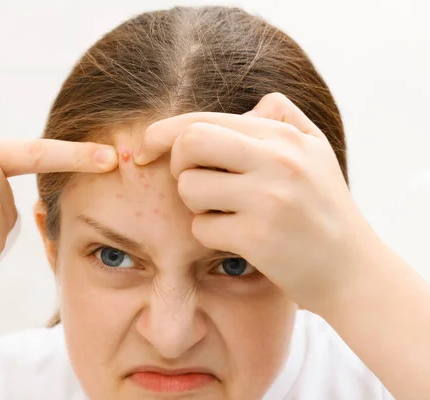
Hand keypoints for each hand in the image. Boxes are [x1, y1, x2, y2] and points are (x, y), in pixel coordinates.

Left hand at [134, 93, 381, 311]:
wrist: (351, 270)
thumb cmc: (324, 208)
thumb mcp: (316, 151)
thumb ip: (282, 117)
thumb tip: (243, 111)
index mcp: (283, 136)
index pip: (203, 120)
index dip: (162, 132)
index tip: (142, 150)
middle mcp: (276, 160)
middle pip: (189, 143)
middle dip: (177, 163)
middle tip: (194, 182)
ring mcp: (267, 198)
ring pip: (190, 188)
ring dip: (196, 204)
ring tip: (227, 212)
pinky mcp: (257, 238)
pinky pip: (201, 228)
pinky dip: (211, 235)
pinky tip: (239, 239)